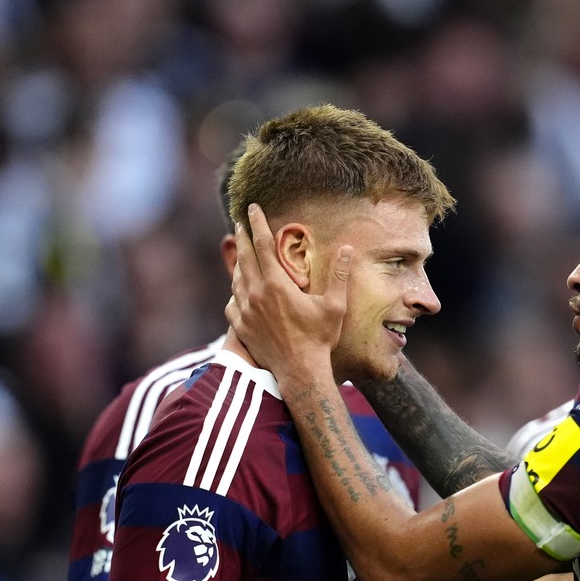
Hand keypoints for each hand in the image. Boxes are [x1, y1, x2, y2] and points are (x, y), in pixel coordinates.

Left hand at [226, 203, 349, 378]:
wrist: (300, 372)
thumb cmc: (320, 339)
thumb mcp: (335, 306)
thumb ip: (339, 275)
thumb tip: (347, 249)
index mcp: (277, 284)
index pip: (263, 245)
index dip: (257, 224)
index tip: (252, 208)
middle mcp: (256, 294)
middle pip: (245, 257)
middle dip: (242, 237)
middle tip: (240, 224)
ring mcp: (245, 311)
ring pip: (236, 279)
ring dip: (238, 263)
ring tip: (241, 255)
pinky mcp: (241, 327)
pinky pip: (232, 303)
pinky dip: (234, 293)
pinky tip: (238, 292)